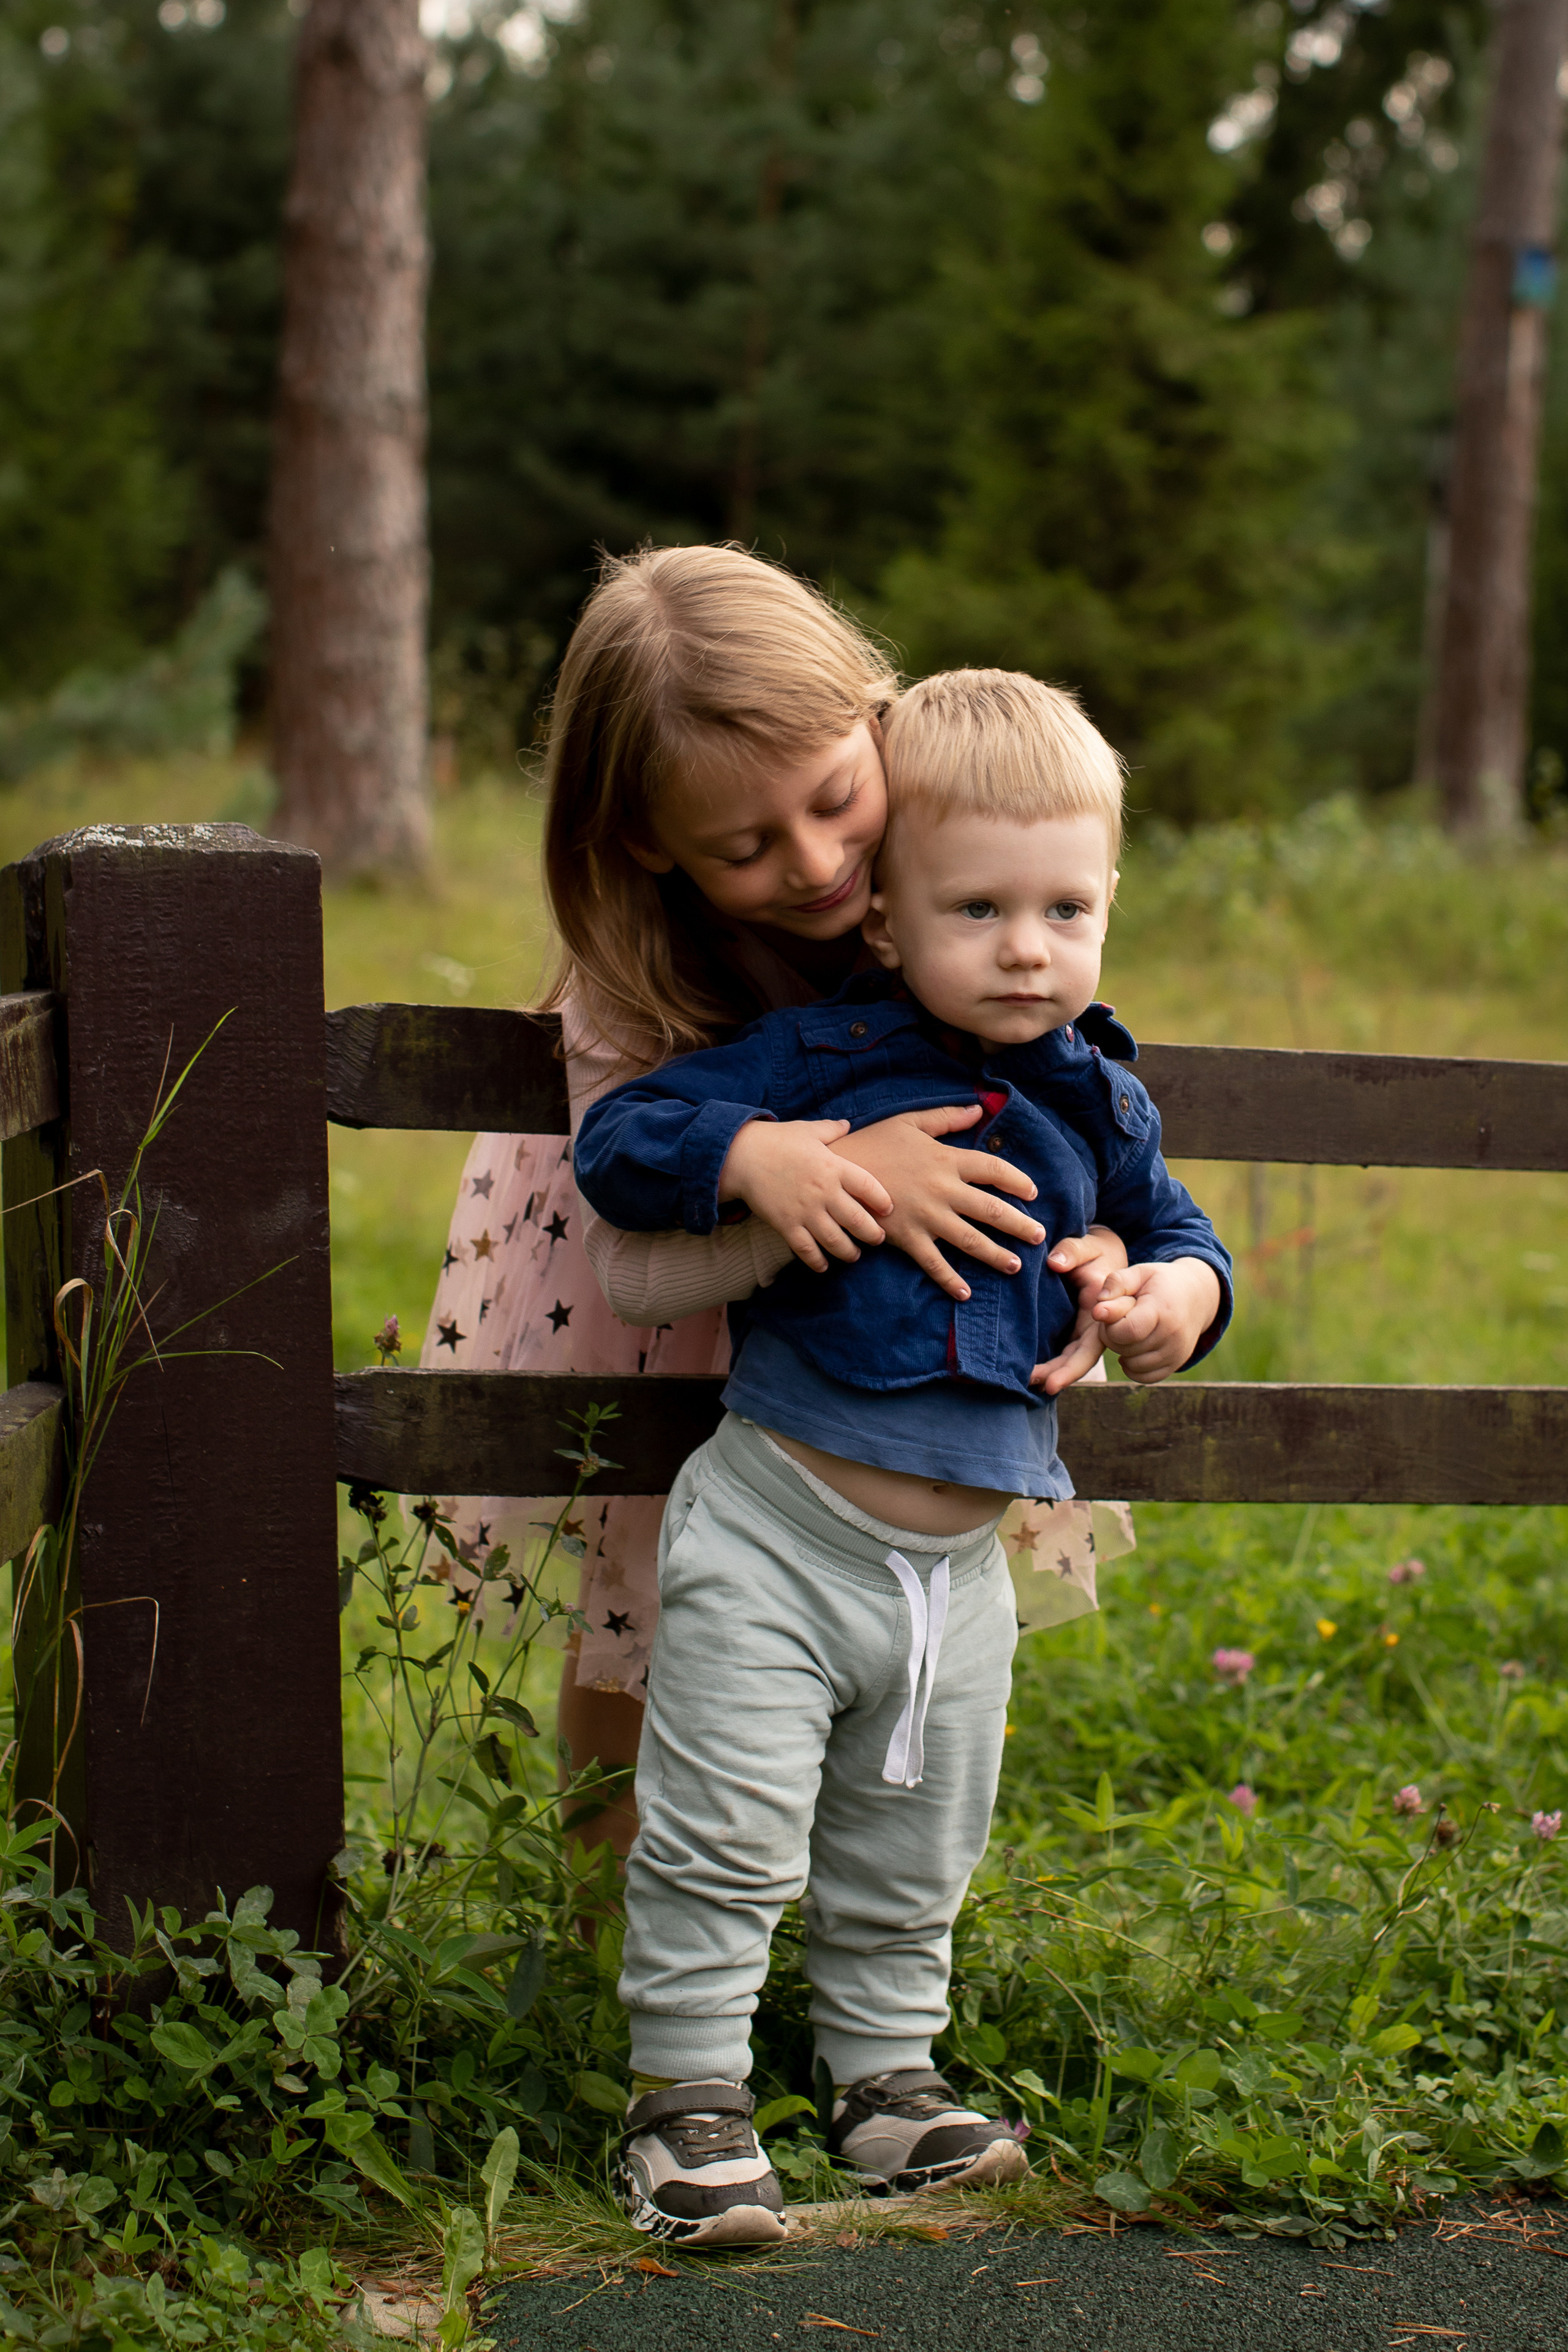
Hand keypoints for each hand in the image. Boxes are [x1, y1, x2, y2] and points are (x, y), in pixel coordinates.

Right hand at [719, 1118, 893, 1273]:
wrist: (740, 1156)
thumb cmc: (777, 1140)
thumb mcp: (808, 1130)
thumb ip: (832, 1129)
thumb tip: (848, 1124)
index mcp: (833, 1166)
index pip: (869, 1187)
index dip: (883, 1201)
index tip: (889, 1209)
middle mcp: (823, 1191)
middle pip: (858, 1221)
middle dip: (873, 1234)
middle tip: (878, 1239)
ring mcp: (805, 1211)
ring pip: (836, 1241)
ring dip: (849, 1252)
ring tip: (854, 1255)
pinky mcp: (786, 1225)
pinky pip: (807, 1250)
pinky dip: (817, 1262)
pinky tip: (824, 1266)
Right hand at [829, 1106, 1044, 1302]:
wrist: (833, 1173)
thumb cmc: (872, 1143)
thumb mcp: (909, 1122)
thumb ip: (945, 1118)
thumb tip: (978, 1109)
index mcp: (946, 1159)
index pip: (994, 1170)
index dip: (1017, 1181)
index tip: (1033, 1192)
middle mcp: (942, 1190)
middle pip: (992, 1210)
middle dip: (1020, 1224)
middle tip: (1040, 1235)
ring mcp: (926, 1217)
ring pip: (971, 1240)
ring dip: (996, 1255)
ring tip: (1016, 1265)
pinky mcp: (907, 1238)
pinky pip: (934, 1263)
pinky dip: (950, 1280)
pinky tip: (966, 1293)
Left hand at [1031, 1227, 1129, 1392]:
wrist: (1102, 1253)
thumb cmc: (1096, 1249)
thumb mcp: (1088, 1245)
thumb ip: (1073, 1251)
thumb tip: (1055, 1262)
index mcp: (1102, 1311)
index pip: (1090, 1346)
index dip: (1072, 1367)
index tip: (1051, 1381)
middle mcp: (1095, 1326)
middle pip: (1080, 1358)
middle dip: (1060, 1375)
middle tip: (1036, 1385)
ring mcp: (1085, 1329)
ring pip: (1071, 1357)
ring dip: (1052, 1371)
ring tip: (1026, 1381)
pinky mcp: (1073, 1327)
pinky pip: (1063, 1348)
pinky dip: (1050, 1361)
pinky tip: (1030, 1371)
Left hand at [1093, 1257, 1222, 1383]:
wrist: (1196, 1295)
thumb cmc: (1159, 1282)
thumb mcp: (1139, 1272)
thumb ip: (1116, 1284)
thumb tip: (1098, 1312)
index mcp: (1162, 1309)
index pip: (1128, 1331)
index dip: (1110, 1325)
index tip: (1111, 1312)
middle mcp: (1173, 1335)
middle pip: (1125, 1348)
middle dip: (1113, 1335)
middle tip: (1120, 1319)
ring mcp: (1177, 1353)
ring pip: (1132, 1365)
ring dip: (1122, 1350)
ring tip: (1129, 1331)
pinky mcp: (1177, 1364)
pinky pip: (1144, 1377)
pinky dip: (1132, 1367)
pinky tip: (1132, 1348)